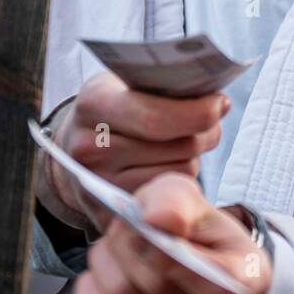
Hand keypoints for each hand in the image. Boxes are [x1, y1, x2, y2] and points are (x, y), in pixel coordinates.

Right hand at [40, 71, 230, 232]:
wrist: (73, 143)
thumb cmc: (115, 103)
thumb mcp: (129, 79)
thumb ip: (169, 85)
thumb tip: (219, 104)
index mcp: (94, 104)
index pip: (158, 118)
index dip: (199, 112)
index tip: (220, 104)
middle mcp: (89, 148)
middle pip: (179, 147)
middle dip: (204, 132)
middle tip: (206, 121)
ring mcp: (98, 186)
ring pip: (181, 172)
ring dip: (193, 157)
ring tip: (177, 142)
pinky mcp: (110, 214)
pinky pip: (170, 197)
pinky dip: (179, 181)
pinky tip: (165, 165)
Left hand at [74, 172, 271, 293]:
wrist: (178, 254)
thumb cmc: (193, 230)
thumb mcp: (194, 203)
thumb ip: (177, 200)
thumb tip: (158, 218)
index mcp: (243, 279)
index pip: (217, 286)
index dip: (178, 260)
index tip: (153, 225)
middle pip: (158, 284)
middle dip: (134, 239)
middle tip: (134, 220)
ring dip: (110, 255)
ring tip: (123, 240)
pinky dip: (94, 279)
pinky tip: (112, 264)